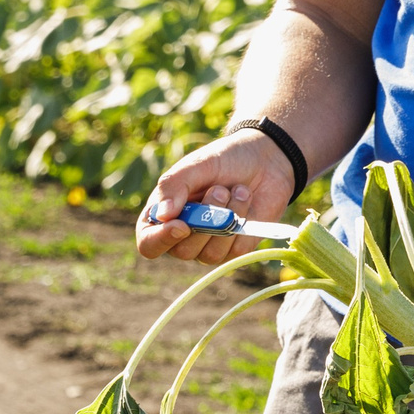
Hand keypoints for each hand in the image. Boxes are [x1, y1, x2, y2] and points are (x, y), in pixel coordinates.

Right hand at [135, 127, 302, 263]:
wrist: (264, 160)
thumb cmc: (223, 160)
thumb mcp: (196, 165)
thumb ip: (174, 186)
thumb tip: (162, 216)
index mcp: (163, 216)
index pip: (148, 244)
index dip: (161, 239)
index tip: (182, 225)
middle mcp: (182, 236)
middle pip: (183, 251)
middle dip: (205, 220)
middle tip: (219, 189)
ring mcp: (209, 245)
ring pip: (211, 253)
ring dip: (227, 218)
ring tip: (237, 190)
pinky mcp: (235, 249)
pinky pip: (236, 251)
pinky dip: (244, 222)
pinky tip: (246, 200)